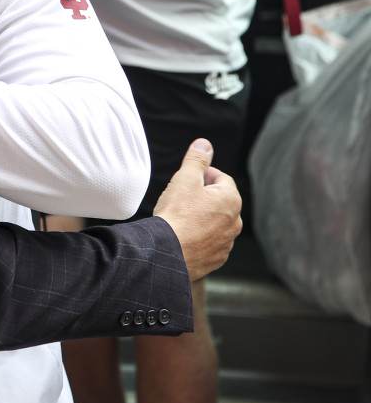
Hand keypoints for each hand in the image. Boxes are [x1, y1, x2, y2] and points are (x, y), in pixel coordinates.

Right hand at [152, 138, 242, 280]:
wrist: (167, 252)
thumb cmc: (176, 214)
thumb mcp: (184, 179)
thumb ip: (196, 160)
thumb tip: (204, 144)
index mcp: (231, 200)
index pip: (220, 178)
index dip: (202, 174)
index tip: (187, 179)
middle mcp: (235, 222)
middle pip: (219, 201)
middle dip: (203, 197)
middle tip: (181, 197)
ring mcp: (226, 243)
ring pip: (215, 223)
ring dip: (202, 218)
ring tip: (180, 218)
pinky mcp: (216, 258)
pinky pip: (210, 242)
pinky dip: (199, 237)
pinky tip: (183, 235)